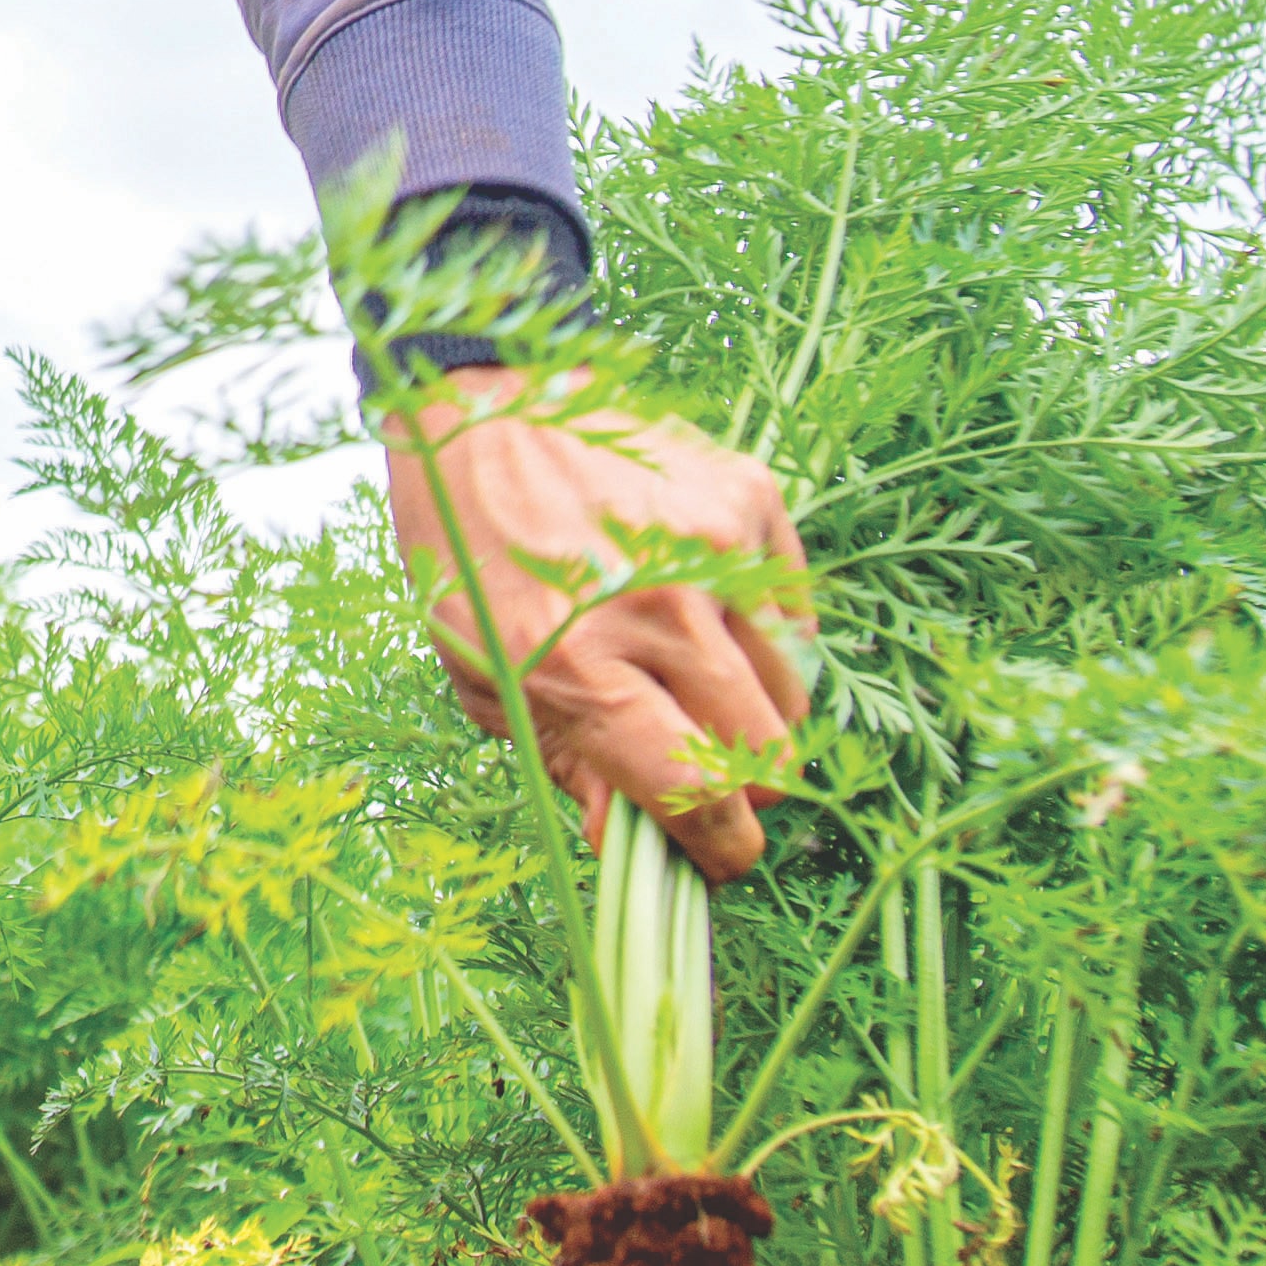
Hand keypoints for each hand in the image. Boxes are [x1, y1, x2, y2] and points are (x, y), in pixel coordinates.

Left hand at [385, 367, 813, 880]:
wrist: (485, 410)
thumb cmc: (472, 555)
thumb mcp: (483, 676)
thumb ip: (569, 765)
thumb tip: (633, 846)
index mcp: (576, 662)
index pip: (696, 792)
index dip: (720, 849)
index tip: (717, 856)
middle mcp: (658, 606)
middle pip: (768, 754)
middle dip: (746, 790)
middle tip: (706, 774)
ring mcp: (717, 546)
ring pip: (792, 689)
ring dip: (754, 712)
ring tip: (691, 681)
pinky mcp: (750, 497)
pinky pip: (794, 612)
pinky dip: (761, 634)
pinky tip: (701, 610)